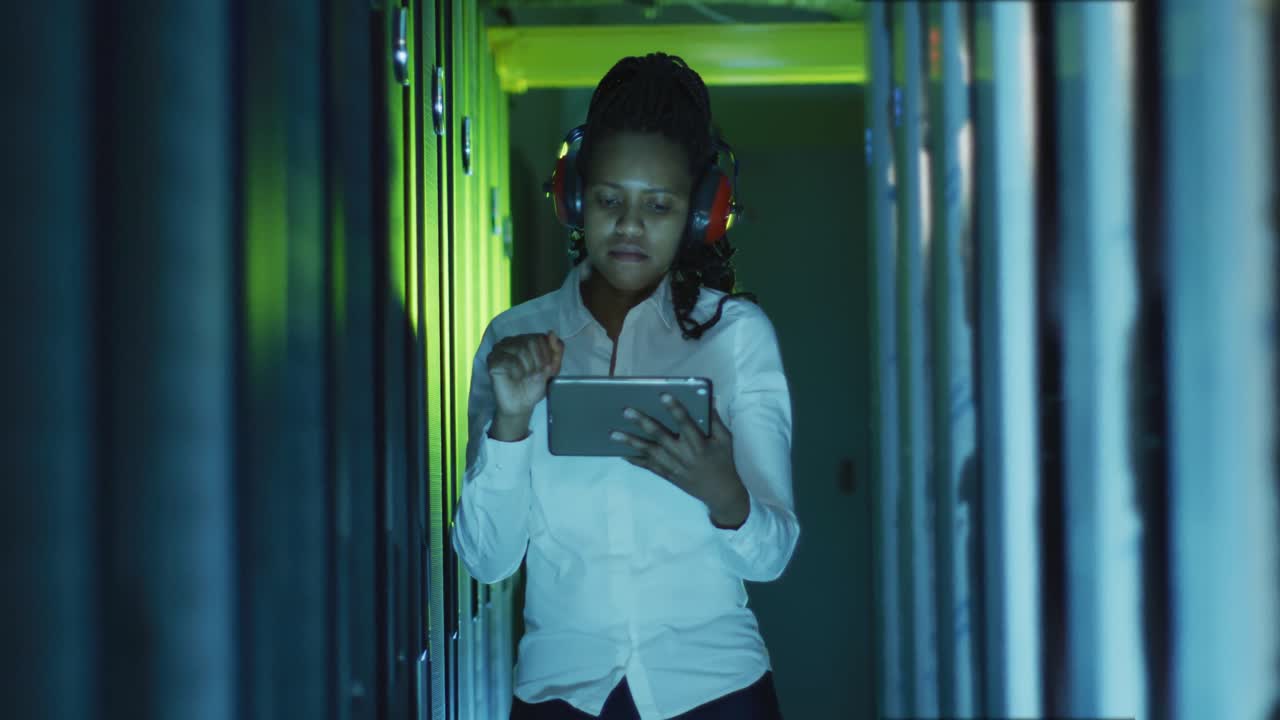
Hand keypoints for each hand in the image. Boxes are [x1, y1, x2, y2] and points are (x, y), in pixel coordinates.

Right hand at [487, 330, 564, 418]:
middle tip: (536, 374)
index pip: (540, 337)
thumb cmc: (534, 385)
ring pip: (521, 349)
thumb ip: (556, 350)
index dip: (547, 354)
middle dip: (539, 361)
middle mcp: (512, 341)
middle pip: (531, 341)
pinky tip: (517, 377)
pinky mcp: (492, 360)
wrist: (521, 405)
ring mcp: (500, 349)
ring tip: (527, 376)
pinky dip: (517, 370)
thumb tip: (551, 332)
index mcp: (525, 340)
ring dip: (529, 366)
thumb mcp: (552, 368)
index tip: (547, 369)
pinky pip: (508, 359)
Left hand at [611, 393, 748, 527]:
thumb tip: (709, 398)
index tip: (663, 395)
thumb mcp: (725, 440)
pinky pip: (648, 466)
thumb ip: (715, 420)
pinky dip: (635, 459)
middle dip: (643, 423)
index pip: (686, 423)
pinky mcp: (667, 475)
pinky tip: (621, 452)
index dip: (675, 409)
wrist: (721, 493)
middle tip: (627, 411)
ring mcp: (673, 466)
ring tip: (613, 434)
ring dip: (631, 442)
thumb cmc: (723, 462)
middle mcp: (684, 455)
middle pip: (661, 436)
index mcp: (700, 444)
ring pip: (650, 452)